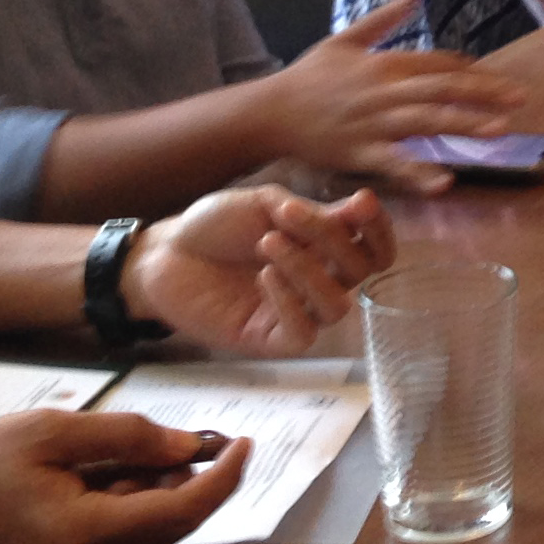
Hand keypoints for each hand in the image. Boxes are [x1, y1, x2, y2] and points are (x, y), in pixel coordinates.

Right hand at [0, 408, 252, 543]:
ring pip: (146, 530)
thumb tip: (185, 448)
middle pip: (169, 526)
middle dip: (190, 480)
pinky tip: (103, 470)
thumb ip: (124, 438)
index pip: (181, 513)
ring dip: (155, 488)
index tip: (243, 445)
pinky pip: (118, 536)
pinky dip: (128, 501)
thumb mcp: (50, 433)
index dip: (222, 479)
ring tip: (125, 447)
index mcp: (85, 535)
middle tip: (194, 436)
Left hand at [124, 184, 394, 353]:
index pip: (373, 249)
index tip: (361, 203)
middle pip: (359, 272)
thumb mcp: (265, 204)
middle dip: (331, 239)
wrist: (165, 253)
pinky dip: (290, 300)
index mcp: (322, 248)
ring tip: (268, 243)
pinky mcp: (270, 340)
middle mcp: (317, 282)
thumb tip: (360, 207)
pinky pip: (303, 332)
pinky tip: (265, 275)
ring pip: (336, 305)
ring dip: (309, 270)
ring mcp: (296, 312)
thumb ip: (312, 211)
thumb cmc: (213, 226)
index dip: (378, 229)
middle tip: (289, 215)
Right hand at [255, 0, 526, 195]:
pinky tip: (446, 183)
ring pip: (427, 121)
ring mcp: (373, 121)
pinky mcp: (360, 152)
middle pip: (442, 88)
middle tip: (521, 99)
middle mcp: (384, 90)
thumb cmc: (307, 76)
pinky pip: (395, 164)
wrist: (270, 110)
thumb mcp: (345, 39)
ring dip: (465, 124)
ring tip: (499, 130)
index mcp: (384, 63)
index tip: (500, 83)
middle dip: (484, 93)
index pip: (437, 63)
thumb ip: (383, 19)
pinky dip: (420, 173)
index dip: (471, 72)